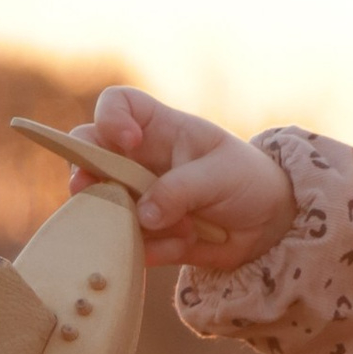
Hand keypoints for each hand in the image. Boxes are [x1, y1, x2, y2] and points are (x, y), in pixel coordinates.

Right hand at [76, 84, 293, 272]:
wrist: (268, 225)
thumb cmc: (246, 180)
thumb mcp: (220, 176)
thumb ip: (180, 190)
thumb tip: (141, 216)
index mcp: (159, 129)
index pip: (117, 104)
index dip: (111, 117)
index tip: (128, 140)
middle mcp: (138, 160)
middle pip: (87, 155)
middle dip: (85, 173)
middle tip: (90, 191)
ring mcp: (136, 198)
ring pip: (101, 206)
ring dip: (133, 221)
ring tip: (185, 228)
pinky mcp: (143, 234)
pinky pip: (129, 243)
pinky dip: (154, 249)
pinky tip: (187, 243)